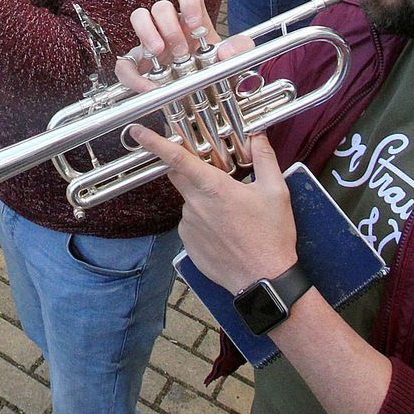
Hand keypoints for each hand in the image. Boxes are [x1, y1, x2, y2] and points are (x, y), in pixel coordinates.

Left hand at [119, 0, 297, 290]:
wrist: (265, 282)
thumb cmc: (272, 237)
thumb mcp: (276, 192)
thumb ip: (264, 158)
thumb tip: (259, 136)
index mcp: (212, 187)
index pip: (175, 159)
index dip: (154, 142)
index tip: (136, 131)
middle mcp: (194, 205)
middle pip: (179, 176)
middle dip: (189, 169)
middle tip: (214, 176)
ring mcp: (188, 226)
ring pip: (189, 201)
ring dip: (204, 200)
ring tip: (234, 218)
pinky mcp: (187, 244)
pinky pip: (191, 223)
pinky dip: (204, 222)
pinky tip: (226, 233)